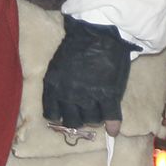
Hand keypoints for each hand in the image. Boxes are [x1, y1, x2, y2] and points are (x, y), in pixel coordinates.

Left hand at [42, 15, 134, 133]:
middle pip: (72, 121)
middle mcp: (68, 95)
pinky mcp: (108, 95)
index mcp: (53, 86)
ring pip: (91, 120)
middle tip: (83, 115)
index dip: (59, 117)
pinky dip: (113, 126)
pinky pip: (111, 118)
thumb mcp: (56, 66)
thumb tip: (58, 101)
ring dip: (95, 119)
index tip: (64, 116)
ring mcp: (89, 96)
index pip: (52, 114)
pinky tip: (113, 131)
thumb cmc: (75, 46)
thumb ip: (56, 84)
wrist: (97, 35)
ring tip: (98, 113)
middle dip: (78, 120)